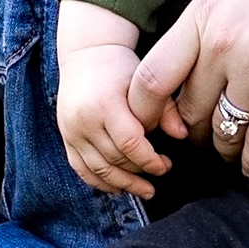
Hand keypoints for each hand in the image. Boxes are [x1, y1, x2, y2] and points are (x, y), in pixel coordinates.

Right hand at [52, 6, 169, 197]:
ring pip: (97, 169)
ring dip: (122, 184)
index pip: (129, 142)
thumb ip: (165, 108)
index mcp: (105, 104)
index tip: (166, 166)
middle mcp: (83, 120)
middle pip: (114, 159)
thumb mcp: (145, 79)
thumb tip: (183, 135)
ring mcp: (70, 131)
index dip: (149, 160)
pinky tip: (119, 188)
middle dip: (139, 172)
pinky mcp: (65, 138)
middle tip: (161, 172)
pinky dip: (99, 182)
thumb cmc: (122, 68)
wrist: (86, 57)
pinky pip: (81, 169)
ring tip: (145, 190)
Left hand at [156, 0, 248, 175]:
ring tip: (229, 154)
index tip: (155, 124)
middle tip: (200, 140)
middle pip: (188, 111)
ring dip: (223, 151)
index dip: (146, 112)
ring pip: (223, 132)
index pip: (150, 80)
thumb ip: (207, 26)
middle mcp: (222, 45)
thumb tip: (187, 72)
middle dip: (191, 133)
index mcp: (202, 14)